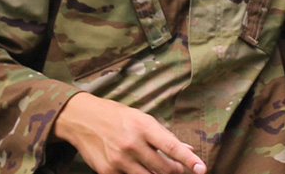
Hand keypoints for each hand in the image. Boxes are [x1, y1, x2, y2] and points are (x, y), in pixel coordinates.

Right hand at [54, 93, 205, 173]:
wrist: (82, 119)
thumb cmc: (116, 116)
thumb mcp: (141, 118)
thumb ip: (164, 136)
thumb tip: (188, 149)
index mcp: (143, 126)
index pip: (172, 146)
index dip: (189, 160)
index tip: (202, 169)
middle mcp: (132, 144)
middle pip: (164, 168)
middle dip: (175, 171)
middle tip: (177, 169)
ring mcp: (119, 160)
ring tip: (159, 170)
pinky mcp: (107, 171)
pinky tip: (135, 167)